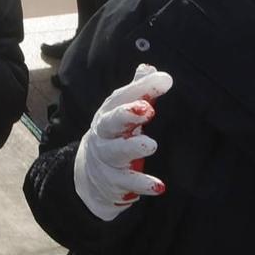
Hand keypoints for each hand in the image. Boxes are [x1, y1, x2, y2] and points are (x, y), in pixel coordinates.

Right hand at [73, 64, 171, 220]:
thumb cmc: (114, 137)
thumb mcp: (121, 114)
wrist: (89, 175)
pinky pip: (127, 183)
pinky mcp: (113, 182)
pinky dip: (142, 184)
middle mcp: (103, 135)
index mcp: (108, 114)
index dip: (141, 89)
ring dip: (132, 148)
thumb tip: (150, 68)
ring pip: (116, 152)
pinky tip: (159, 186)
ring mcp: (106, 159)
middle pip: (110, 122)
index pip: (121, 98)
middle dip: (126, 115)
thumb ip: (137, 92)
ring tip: (150, 144)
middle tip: (147, 109)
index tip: (164, 80)